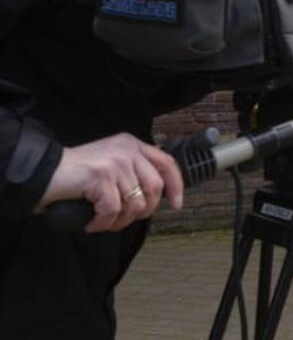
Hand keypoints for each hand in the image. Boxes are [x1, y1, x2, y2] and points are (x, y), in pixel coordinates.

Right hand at [37, 133, 184, 232]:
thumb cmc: (75, 176)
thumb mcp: (111, 165)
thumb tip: (157, 197)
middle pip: (155, 187)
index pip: (167, 163)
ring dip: (120, 221)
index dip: (176, 186)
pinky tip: (91, 222)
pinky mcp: (101, 176)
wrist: (41, 173)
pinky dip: (103, 223)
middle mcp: (127, 149)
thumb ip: (134, 173)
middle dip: (143, 211)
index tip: (176, 204)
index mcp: (132, 145)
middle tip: (122, 219)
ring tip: (103, 221)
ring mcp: (115, 162)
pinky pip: (113, 210)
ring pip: (136, 203)